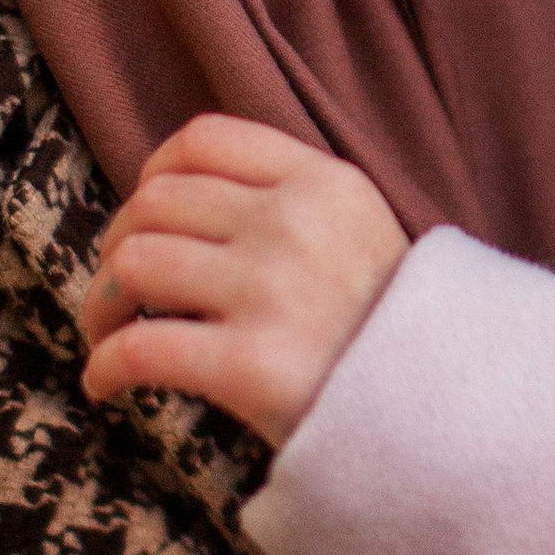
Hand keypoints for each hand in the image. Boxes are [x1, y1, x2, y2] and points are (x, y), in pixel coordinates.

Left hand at [79, 114, 409, 446]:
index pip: (204, 140)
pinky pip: (139, 348)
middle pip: (154, 202)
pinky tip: (106, 385)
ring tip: (108, 333)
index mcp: (325, 183)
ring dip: (100, 302)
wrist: (454, 414)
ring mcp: (272, 291)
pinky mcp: (249, 364)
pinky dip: (104, 366)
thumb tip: (182, 197)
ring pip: (133, 264)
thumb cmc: (394, 335)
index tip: (146, 214)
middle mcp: (295, 224)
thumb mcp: (365, 233)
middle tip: (119, 289)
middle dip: (117, 243)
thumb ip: (297, 202)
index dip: (152, 171)